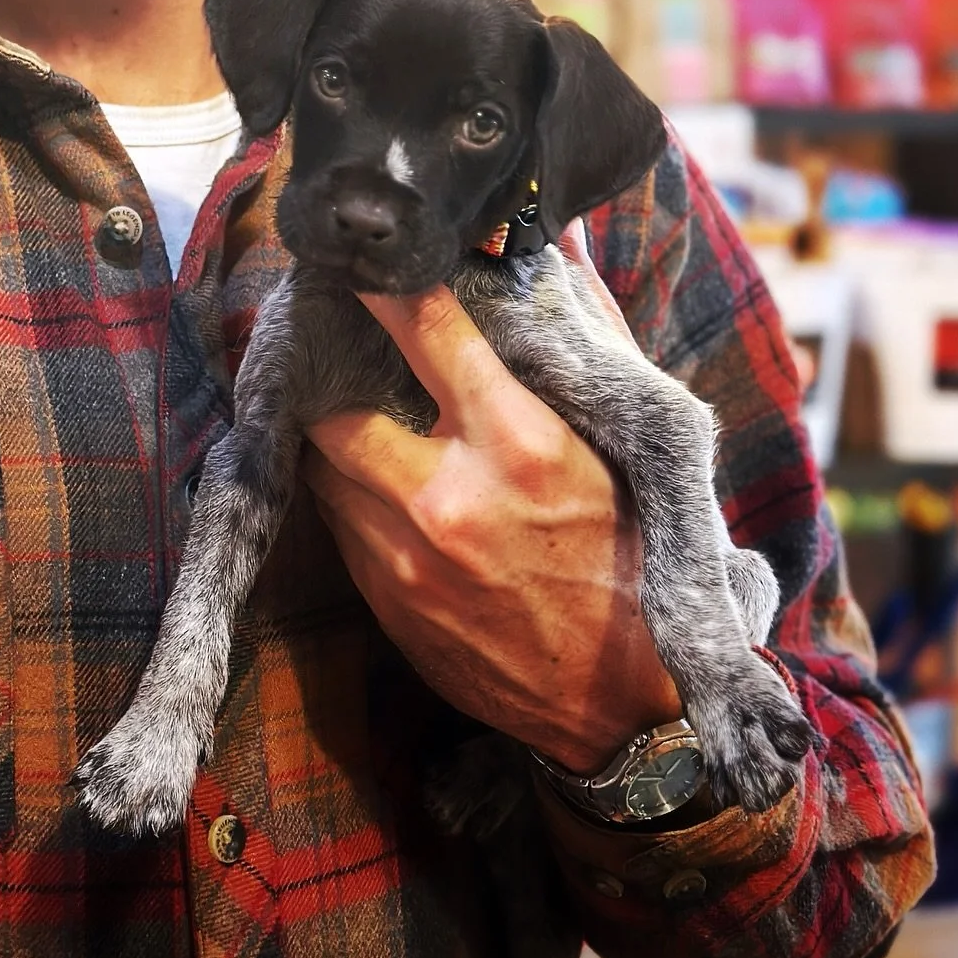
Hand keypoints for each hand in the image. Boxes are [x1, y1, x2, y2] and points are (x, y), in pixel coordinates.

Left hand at [302, 225, 681, 774]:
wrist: (627, 707)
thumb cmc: (632, 558)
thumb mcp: (626, 450)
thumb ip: (590, 345)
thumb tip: (562, 250)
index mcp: (520, 443)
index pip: (426, 332)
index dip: (384, 288)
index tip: (361, 265)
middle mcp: (451, 496)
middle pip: (338, 407)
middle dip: (334, 380)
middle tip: (340, 356)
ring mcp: (409, 557)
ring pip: (324, 467)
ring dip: (336, 440)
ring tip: (356, 416)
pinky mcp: (388, 604)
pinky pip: (340, 527)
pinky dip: (351, 499)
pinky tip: (380, 487)